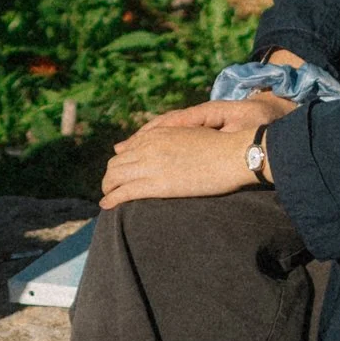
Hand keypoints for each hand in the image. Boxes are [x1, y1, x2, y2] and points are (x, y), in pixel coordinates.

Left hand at [100, 96, 275, 206]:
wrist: (233, 154)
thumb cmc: (219, 148)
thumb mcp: (190, 135)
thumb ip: (170, 139)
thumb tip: (159, 148)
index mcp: (157, 134)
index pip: (127, 149)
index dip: (119, 163)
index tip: (118, 173)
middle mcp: (149, 146)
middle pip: (116, 163)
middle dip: (110, 177)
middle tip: (110, 189)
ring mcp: (151, 164)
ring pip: (114, 177)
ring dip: (107, 189)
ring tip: (108, 198)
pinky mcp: (157, 184)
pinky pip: (125, 192)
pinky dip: (112, 199)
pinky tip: (107, 206)